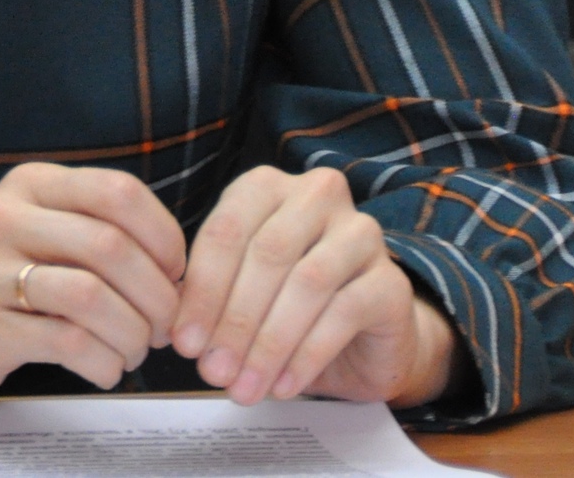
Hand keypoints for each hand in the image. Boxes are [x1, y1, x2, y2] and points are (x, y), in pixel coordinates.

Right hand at [0, 162, 185, 404]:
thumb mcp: (29, 234)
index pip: (119, 192)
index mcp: (27, 185)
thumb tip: (178, 270)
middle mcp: (2, 216)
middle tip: (164, 328)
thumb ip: (90, 234)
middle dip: (157, 296)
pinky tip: (103, 369)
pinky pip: (67, 341)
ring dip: (132, 333)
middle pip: (112, 245)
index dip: (165, 238)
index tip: (176, 277)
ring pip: (93, 294)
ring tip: (132, 352)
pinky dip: (102, 362)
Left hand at [170, 165, 463, 406]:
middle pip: (266, 253)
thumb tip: (182, 336)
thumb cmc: (289, 308)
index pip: (227, 231)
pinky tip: (284, 386)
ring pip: (306, 282)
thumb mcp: (240, 295)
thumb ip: (210, 301)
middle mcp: (317, 195)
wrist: (364, 340)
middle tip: (213, 371)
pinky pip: (344, 313)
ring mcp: (361, 232)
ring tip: (245, 387)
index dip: (201, 292)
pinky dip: (307, 355)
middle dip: (234, 320)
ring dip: (269, 343)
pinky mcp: (391, 278)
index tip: (184, 344)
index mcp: (267, 187)